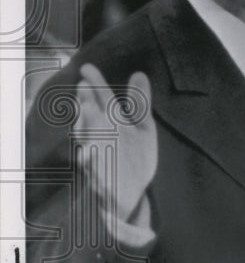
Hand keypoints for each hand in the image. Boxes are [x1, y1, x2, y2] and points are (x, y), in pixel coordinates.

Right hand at [73, 64, 157, 221]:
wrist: (133, 193)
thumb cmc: (135, 156)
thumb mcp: (142, 128)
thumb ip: (140, 103)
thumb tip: (139, 72)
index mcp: (112, 125)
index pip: (101, 102)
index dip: (94, 86)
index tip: (86, 69)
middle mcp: (101, 140)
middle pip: (91, 121)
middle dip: (86, 107)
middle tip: (84, 90)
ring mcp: (100, 161)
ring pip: (88, 144)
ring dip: (86, 131)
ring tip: (86, 115)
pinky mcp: (103, 181)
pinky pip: (94, 172)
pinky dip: (91, 164)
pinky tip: (87, 156)